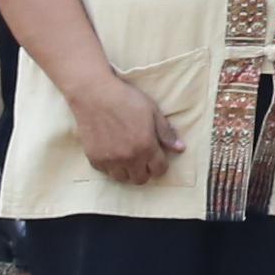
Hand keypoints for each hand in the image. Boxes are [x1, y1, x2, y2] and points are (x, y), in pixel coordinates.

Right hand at [63, 69, 179, 186]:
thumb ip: (166, 133)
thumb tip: (180, 149)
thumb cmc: (126, 99)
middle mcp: (129, 158)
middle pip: (141, 179)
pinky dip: (111, 167)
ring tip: (127, 158)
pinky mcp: (94, 159)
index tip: (157, 158)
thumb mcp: (153, 112)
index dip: (161, 165)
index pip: (159, 170)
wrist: (94, 94)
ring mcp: (110, 160)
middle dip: (145, 171)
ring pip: (122, 179)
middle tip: (143, 159)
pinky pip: (105, 172)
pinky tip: (112, 154)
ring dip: (127, 171)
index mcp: (146, 146)